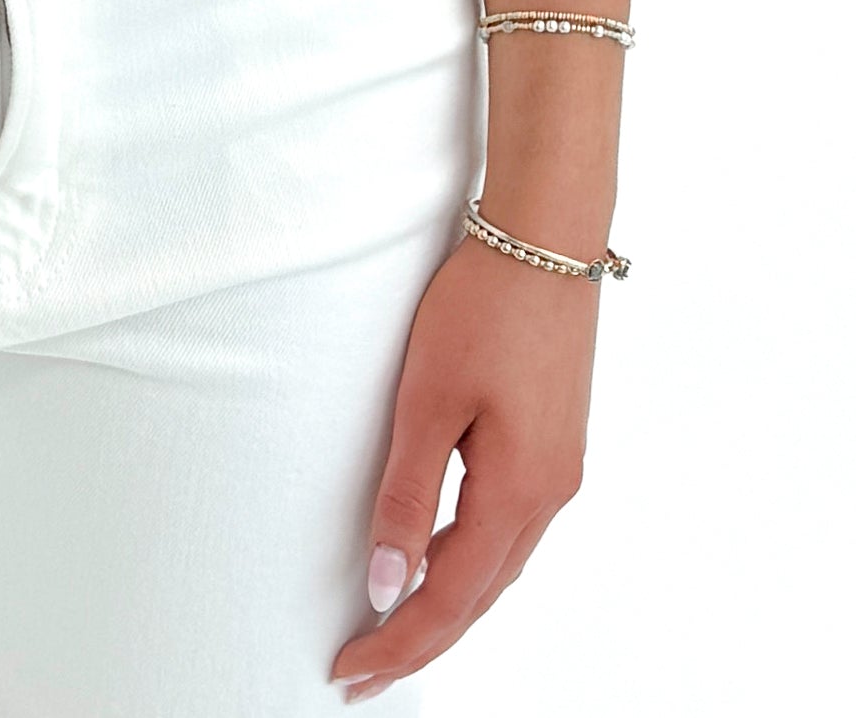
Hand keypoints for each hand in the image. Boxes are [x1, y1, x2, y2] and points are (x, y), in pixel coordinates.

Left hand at [331, 228, 600, 700]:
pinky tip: (441, 562)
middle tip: (364, 672)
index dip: (400, 642)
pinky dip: (472, 563)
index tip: (351, 671)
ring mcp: (559, 471)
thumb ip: (408, 496)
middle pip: (480, 597)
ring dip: (448, 605)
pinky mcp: (555, 445)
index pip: (450, 597)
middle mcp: (550, 494)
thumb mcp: (429, 400)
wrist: (546, 239)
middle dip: (422, 639)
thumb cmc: (485, 307)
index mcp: (519, 491)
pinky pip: (510, 531)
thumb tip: (388, 584)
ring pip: (498, 568)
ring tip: (394, 633)